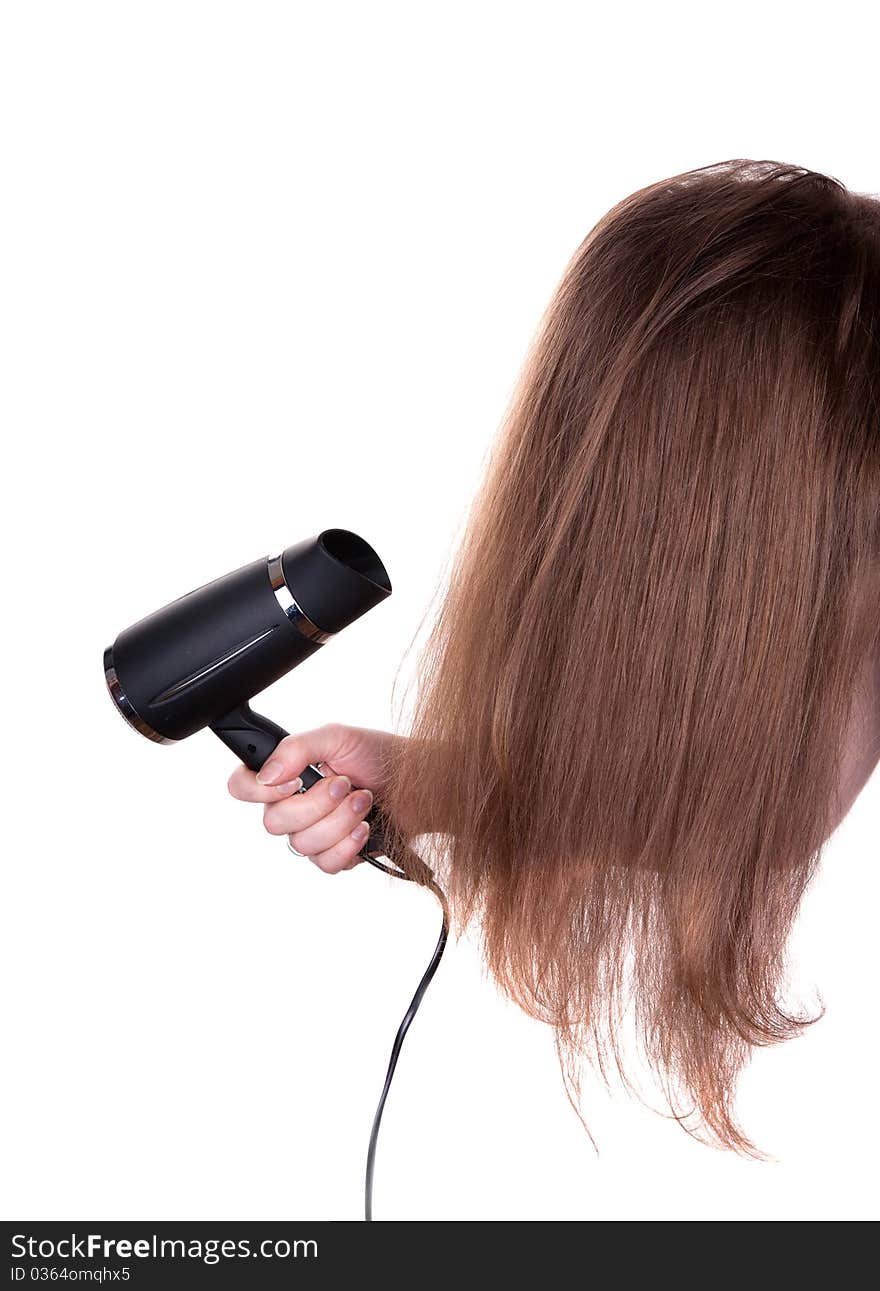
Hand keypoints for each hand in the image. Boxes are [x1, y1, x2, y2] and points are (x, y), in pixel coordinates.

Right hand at [226, 722, 396, 873]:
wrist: (418, 782)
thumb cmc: (379, 755)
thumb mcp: (337, 737)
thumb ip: (296, 748)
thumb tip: (268, 774)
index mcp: (286, 774)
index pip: (242, 786)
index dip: (257, 790)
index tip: (293, 782)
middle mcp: (293, 805)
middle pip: (273, 822)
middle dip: (316, 804)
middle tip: (344, 785)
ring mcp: (313, 833)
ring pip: (302, 844)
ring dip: (339, 821)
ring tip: (364, 801)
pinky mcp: (335, 855)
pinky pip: (325, 863)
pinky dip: (348, 844)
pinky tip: (365, 827)